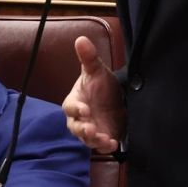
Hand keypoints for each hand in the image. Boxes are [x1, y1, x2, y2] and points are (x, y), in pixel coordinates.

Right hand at [62, 36, 124, 152]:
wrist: (118, 97)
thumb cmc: (101, 84)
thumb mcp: (96, 70)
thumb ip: (88, 57)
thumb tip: (81, 39)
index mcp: (75, 102)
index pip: (70, 107)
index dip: (76, 108)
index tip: (84, 109)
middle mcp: (80, 119)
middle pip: (75, 127)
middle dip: (82, 130)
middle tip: (90, 129)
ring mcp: (91, 130)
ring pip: (87, 139)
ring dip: (94, 140)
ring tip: (104, 139)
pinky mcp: (103, 138)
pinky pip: (101, 146)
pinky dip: (106, 147)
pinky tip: (113, 144)